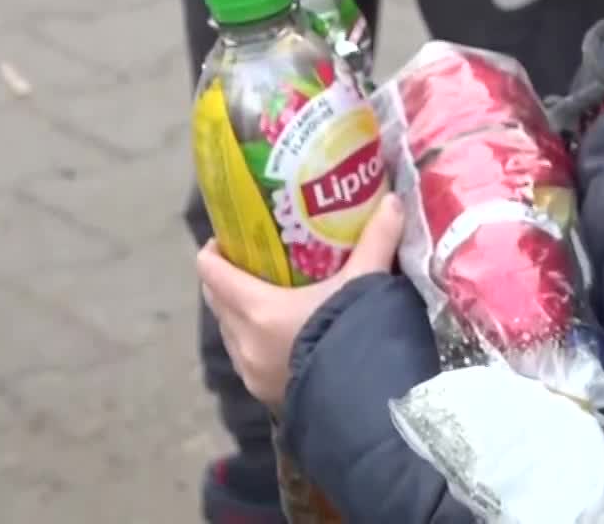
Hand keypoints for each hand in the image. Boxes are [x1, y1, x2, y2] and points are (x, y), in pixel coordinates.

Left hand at [196, 194, 404, 409]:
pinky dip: (255, 340)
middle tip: (257, 260)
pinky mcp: (263, 394)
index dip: (216, 250)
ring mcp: (250, 371)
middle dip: (229, 278)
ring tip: (273, 296)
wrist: (366, 403)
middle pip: (216, 300)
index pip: (212, 272)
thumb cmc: (355, 335)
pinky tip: (285, 335)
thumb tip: (392, 201)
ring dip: (241, 312)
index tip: (233, 236)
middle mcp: (243, 341)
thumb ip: (377, 240)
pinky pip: (246, 358)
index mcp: (257, 308)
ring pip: (230, 331)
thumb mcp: (367, 283)